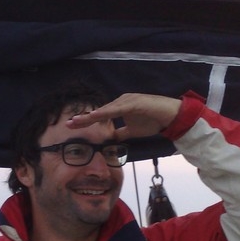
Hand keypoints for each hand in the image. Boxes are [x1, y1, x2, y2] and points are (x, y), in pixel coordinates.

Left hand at [66, 93, 180, 139]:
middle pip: (99, 112)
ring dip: (91, 116)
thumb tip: (110, 140)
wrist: (172, 116)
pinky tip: (95, 116)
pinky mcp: (133, 102)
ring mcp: (126, 101)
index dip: (86, 121)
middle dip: (83, 118)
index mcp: (119, 107)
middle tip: (68, 123)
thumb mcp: (132, 131)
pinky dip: (105, 113)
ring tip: (78, 121)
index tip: (72, 126)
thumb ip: (121, 133)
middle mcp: (121, 102)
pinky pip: (116, 109)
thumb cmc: (153, 121)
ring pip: (105, 110)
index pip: (100, 116)